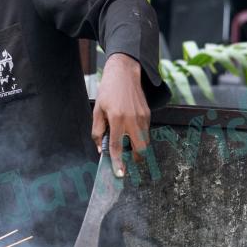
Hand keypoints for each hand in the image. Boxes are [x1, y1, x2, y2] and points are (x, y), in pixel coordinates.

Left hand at [92, 53, 151, 176]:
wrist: (124, 73)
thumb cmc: (109, 91)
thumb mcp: (97, 110)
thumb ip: (98, 131)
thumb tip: (100, 149)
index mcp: (117, 119)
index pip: (118, 146)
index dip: (119, 162)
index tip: (120, 173)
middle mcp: (132, 119)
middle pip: (140, 149)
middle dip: (136, 159)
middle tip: (128, 162)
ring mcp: (142, 117)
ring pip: (145, 142)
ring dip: (138, 148)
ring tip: (129, 147)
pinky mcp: (148, 114)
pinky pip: (146, 132)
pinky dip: (140, 137)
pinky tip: (132, 133)